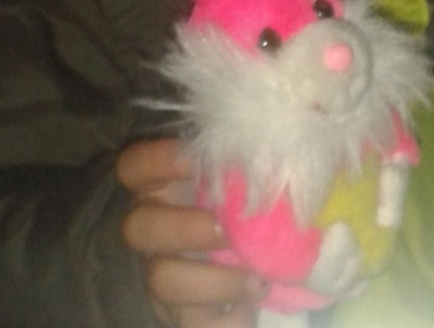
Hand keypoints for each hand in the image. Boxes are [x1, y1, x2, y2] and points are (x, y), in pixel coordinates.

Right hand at [117, 138, 266, 327]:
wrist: (258, 265)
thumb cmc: (254, 204)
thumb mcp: (255, 174)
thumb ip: (262, 153)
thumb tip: (300, 125)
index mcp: (164, 186)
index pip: (134, 166)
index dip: (157, 161)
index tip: (196, 160)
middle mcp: (154, 228)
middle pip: (138, 227)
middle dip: (183, 228)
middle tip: (226, 230)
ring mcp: (162, 273)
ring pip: (161, 278)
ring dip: (211, 281)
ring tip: (255, 278)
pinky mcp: (180, 314)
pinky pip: (189, 324)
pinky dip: (223, 322)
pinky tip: (250, 309)